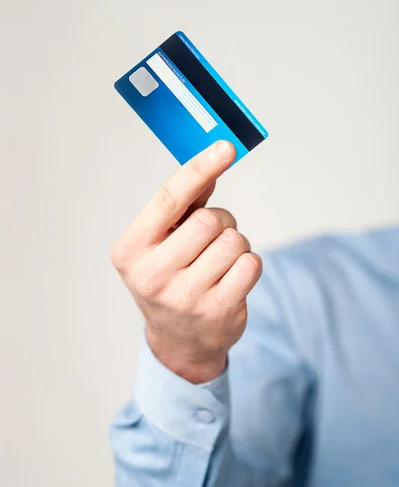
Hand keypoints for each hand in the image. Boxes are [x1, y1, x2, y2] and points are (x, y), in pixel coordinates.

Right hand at [110, 141, 261, 382]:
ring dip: (236, 243)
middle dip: (221, 221)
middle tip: (215, 235)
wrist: (179, 340)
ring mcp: (185, 297)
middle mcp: (152, 275)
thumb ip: (184, 205)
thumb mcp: (162, 243)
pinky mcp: (218, 311)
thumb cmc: (170, 278)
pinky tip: (232, 277)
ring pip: (234, 241)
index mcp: (130, 251)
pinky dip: (248, 263)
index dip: (199, 168)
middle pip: (208, 221)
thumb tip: (213, 163)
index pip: (168, 200)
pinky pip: (251, 264)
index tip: (226, 147)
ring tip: (221, 260)